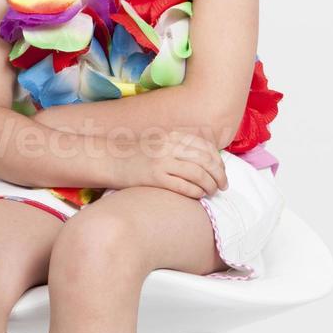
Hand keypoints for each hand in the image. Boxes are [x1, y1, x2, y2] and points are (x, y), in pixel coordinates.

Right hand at [113, 129, 228, 198]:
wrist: (110, 160)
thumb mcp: (161, 143)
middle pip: (206, 161)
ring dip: (210, 185)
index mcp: (172, 136)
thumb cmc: (137, 155)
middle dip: (219, 175)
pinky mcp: (155, 177)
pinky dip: (196, 193)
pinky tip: (198, 196)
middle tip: (223, 186)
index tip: (222, 173)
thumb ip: (180, 148)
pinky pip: (184, 187)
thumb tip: (207, 161)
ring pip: (198, 174)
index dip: (219, 162)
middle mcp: (169, 146)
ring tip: (212, 192)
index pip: (206, 148)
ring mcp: (162, 161)